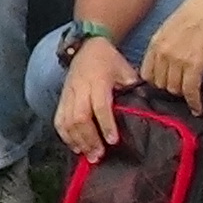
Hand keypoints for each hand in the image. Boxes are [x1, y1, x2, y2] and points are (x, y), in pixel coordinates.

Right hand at [55, 32, 135, 154]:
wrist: (86, 46)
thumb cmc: (109, 59)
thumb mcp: (125, 68)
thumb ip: (132, 87)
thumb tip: (144, 107)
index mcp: (97, 81)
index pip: (100, 106)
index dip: (106, 124)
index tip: (113, 141)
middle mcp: (80, 89)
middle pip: (80, 117)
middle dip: (89, 138)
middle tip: (99, 155)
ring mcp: (68, 95)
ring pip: (67, 121)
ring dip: (77, 140)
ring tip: (88, 156)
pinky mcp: (62, 99)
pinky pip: (58, 120)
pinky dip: (65, 136)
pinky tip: (75, 147)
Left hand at [139, 0, 202, 102]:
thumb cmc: (196, 12)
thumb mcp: (170, 28)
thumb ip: (165, 45)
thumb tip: (166, 60)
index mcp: (154, 43)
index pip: (146, 73)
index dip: (154, 82)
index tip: (163, 86)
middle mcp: (162, 53)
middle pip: (159, 84)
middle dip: (168, 89)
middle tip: (180, 91)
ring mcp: (177, 60)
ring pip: (173, 89)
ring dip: (182, 94)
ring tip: (191, 95)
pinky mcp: (195, 65)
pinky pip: (190, 91)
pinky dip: (194, 102)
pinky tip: (198, 109)